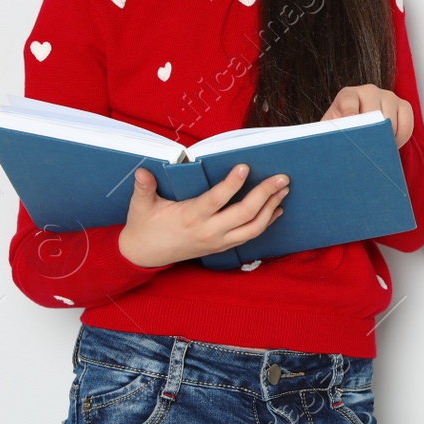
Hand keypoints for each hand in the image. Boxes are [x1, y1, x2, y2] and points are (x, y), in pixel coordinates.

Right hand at [118, 164, 288, 268]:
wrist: (144, 256)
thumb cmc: (144, 226)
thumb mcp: (140, 207)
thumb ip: (144, 189)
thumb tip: (143, 172)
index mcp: (189, 218)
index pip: (216, 200)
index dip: (232, 184)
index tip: (245, 167)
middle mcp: (208, 232)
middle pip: (244, 214)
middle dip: (265, 194)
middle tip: (282, 177)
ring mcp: (218, 242)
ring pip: (253, 228)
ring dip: (271, 208)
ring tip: (283, 190)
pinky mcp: (222, 247)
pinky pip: (249, 236)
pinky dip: (266, 222)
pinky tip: (276, 209)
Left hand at [320, 83, 411, 147]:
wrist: (357, 130)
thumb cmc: (342, 132)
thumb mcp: (330, 133)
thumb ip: (330, 135)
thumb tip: (337, 144)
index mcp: (347, 95)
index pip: (349, 100)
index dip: (350, 112)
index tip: (351, 123)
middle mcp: (369, 91)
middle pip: (373, 112)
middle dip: (370, 133)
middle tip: (366, 150)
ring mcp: (388, 96)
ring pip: (391, 120)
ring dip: (385, 138)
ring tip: (377, 150)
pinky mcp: (404, 106)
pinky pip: (407, 125)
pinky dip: (400, 138)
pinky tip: (391, 145)